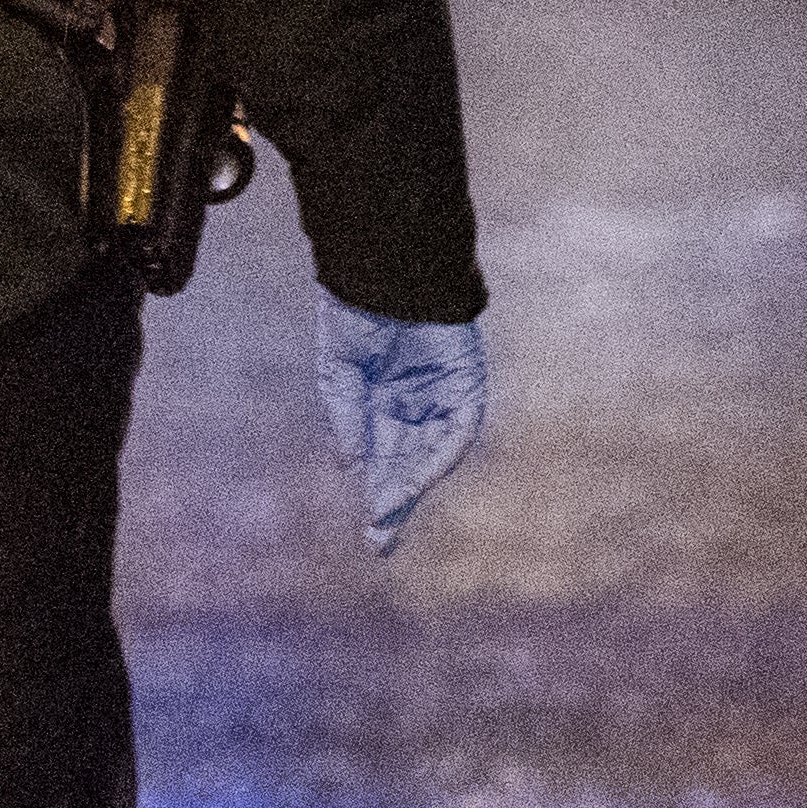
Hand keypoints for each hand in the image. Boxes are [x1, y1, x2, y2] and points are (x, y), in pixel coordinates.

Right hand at [310, 291, 484, 556]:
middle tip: (380, 541)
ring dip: (413, 483)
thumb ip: (347, 418)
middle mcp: (413, 400)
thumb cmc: (357, 310)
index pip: (383, 456)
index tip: (372, 531)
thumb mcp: (340, 371)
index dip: (378, 492)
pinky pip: (458, 427)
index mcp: (381, 397)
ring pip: (430, 451)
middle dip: (394, 500)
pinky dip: (440, 453)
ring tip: (390, 513)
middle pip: (407, 461)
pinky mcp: (466, 380)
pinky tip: (419, 478)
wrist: (387, 266)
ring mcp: (441, 392)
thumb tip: (350, 467)